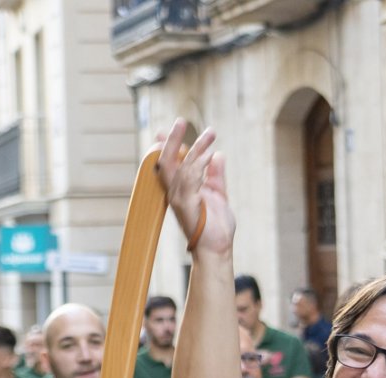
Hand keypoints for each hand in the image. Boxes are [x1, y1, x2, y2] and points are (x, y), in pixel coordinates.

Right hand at [154, 120, 234, 255]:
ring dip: (196, 148)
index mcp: (180, 191)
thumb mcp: (218, 194)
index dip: (170, 145)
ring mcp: (179, 200)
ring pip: (182, 166)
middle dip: (172, 140)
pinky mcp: (187, 205)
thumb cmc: (216, 227)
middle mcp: (175, 194)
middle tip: (181, 121)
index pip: (170, 163)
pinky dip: (200, 164)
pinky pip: (191, 179)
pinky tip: (210, 153)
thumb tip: (217, 154)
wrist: (217, 248)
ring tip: (210, 133)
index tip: (175, 127)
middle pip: (166, 161)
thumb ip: (216, 175)